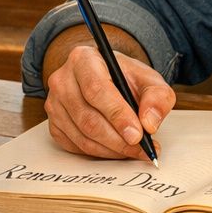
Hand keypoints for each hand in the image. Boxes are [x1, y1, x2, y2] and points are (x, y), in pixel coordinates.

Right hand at [44, 44, 175, 158]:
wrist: (107, 79)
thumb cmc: (125, 78)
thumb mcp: (149, 79)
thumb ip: (157, 97)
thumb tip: (150, 123)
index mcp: (83, 59)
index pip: (96, 90)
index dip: (118, 115)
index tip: (137, 134)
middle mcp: (62, 80)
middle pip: (88, 118)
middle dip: (118, 139)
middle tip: (141, 148)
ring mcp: (54, 104)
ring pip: (82, 136)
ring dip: (111, 149)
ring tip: (134, 151)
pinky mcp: (54, 125)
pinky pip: (76, 146)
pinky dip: (100, 153)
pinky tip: (117, 149)